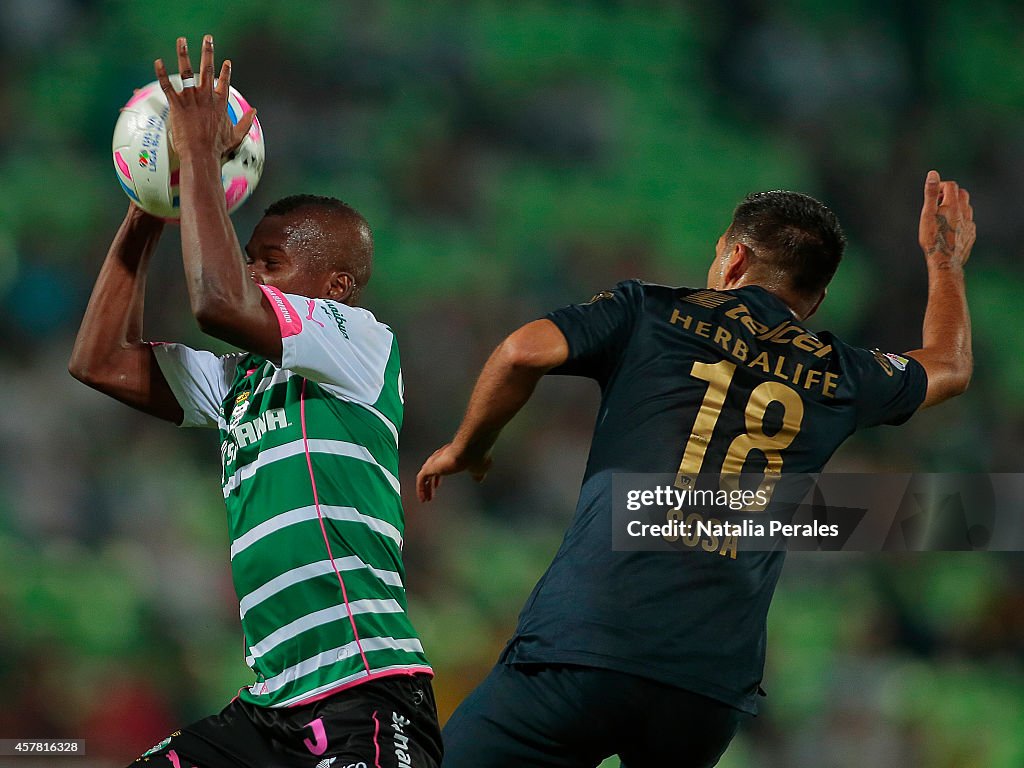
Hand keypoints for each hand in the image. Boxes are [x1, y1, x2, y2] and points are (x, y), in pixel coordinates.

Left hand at [154, 35, 253, 160]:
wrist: (201, 155)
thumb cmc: (217, 148)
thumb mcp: (236, 136)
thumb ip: (246, 122)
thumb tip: (254, 113)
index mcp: (220, 104)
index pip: (224, 82)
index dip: (226, 71)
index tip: (226, 62)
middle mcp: (206, 97)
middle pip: (207, 69)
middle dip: (208, 52)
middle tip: (208, 38)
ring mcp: (191, 99)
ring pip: (187, 71)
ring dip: (184, 54)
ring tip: (182, 41)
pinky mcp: (177, 105)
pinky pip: (167, 85)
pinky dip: (161, 73)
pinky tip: (158, 62)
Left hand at [416, 442, 492, 501]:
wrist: (471, 450)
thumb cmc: (477, 456)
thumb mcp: (480, 468)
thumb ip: (477, 474)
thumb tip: (479, 479)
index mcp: (451, 455)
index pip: (440, 466)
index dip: (438, 477)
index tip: (437, 485)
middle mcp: (441, 456)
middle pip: (430, 471)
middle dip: (429, 484)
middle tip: (430, 494)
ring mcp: (435, 461)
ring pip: (425, 476)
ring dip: (424, 488)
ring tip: (425, 499)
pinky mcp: (430, 467)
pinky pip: (421, 480)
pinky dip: (420, 489)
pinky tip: (423, 498)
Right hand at [918, 170, 975, 268]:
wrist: (945, 261)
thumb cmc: (932, 238)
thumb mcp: (927, 214)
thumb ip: (930, 193)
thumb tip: (933, 174)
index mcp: (954, 205)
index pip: (951, 186)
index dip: (941, 187)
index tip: (932, 196)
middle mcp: (965, 212)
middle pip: (962, 195)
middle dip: (950, 195)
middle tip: (937, 205)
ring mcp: (970, 224)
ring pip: (966, 208)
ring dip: (956, 208)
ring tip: (942, 218)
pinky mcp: (971, 234)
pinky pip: (968, 222)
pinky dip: (960, 221)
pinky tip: (950, 230)